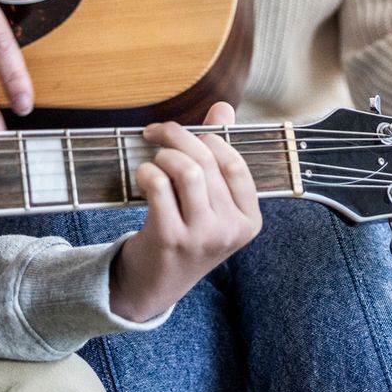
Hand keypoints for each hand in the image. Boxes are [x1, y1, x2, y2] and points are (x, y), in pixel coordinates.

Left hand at [109, 103, 262, 322]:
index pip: (236, 164)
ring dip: (163, 155)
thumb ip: (219, 155)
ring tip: (153, 161)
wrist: (154, 284)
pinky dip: (147, 171)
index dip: (210, 138)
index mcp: (249, 220)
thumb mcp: (211, 203)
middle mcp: (230, 230)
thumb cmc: (186, 234)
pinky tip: (143, 176)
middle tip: (156, 133)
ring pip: (186, 170)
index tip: (188, 131)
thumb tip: (223, 107)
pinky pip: (159, 186)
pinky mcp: (170, 238)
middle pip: (207, 161)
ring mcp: (201, 236)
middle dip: (177, 136)